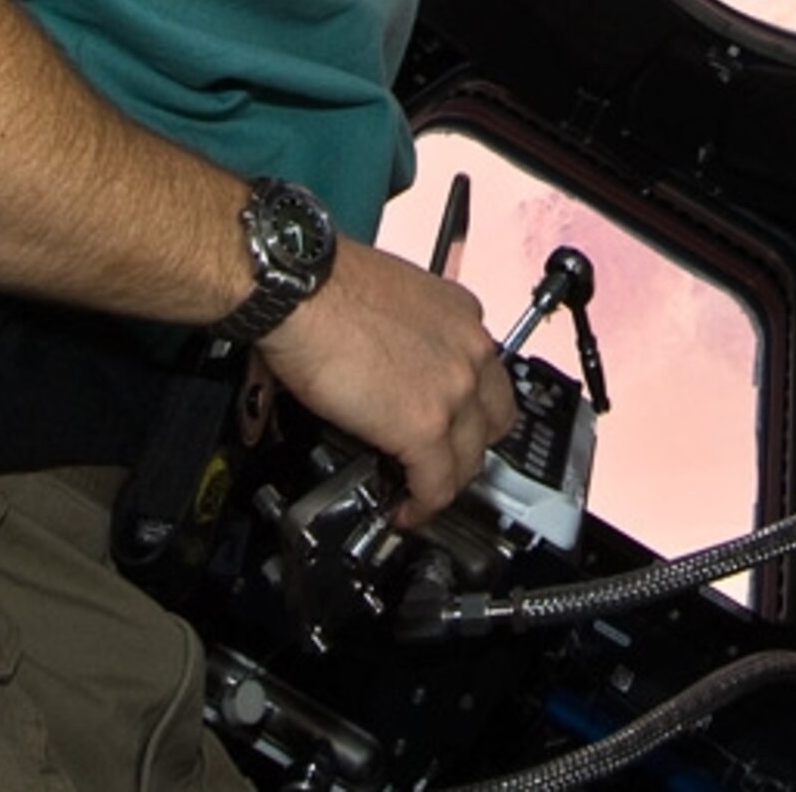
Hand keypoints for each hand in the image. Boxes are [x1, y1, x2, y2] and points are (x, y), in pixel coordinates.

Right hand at [258, 238, 519, 523]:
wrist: (300, 290)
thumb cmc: (324, 286)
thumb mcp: (391, 298)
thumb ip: (409, 334)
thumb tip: (391, 363)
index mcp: (462, 315)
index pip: (486, 374)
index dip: (468, 408)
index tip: (449, 423)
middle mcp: (470, 350)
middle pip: (494, 420)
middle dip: (469, 448)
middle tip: (441, 462)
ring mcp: (454, 390)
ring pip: (470, 459)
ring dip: (445, 482)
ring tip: (419, 493)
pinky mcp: (425, 427)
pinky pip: (437, 484)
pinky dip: (423, 505)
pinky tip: (405, 510)